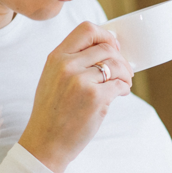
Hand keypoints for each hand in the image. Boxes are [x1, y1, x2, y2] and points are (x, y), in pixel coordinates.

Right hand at [18, 22, 132, 172]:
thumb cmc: (51, 112)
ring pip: (117, 65)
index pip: (86, 29)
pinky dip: (125, 88)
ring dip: (126, 74)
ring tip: (125, 83)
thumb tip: (103, 49)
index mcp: (56, 57)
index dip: (105, 35)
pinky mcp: (96, 98)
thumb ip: (71, 61)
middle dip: (121, 58)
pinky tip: (120, 93)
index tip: (113, 46)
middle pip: (106, 47)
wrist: (45, 142)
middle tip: (124, 71)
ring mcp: (82, 82)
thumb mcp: (51, 78)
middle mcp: (68, 65)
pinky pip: (120, 85)